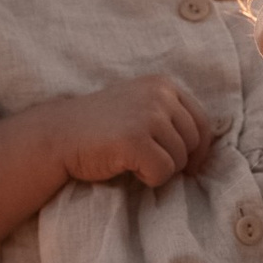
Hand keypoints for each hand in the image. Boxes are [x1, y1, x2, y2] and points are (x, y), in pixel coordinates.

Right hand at [51, 76, 212, 189]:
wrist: (57, 135)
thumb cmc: (99, 128)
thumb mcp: (138, 106)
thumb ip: (169, 114)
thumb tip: (205, 149)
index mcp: (162, 84)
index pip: (202, 122)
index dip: (198, 149)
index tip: (186, 165)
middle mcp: (159, 95)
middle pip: (193, 143)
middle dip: (175, 160)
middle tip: (147, 162)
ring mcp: (148, 116)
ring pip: (179, 160)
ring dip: (159, 169)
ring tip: (131, 161)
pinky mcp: (135, 140)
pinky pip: (162, 172)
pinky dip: (148, 179)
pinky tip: (126, 167)